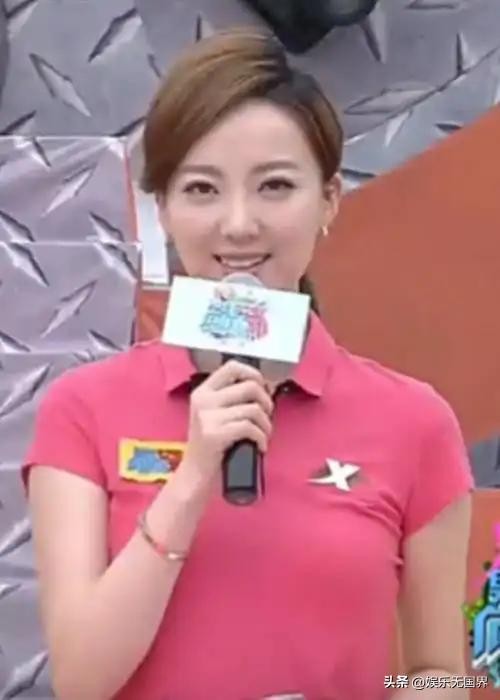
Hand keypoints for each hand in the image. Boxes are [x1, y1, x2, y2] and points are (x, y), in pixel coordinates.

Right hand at [179, 360, 273, 488]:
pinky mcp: (214, 434)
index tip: (262, 388)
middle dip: (266, 402)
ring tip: (263, 434)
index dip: (254, 374)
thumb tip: (266, 387)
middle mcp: (203, 400)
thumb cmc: (211, 446)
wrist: (194, 475)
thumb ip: (234, 399)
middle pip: (250, 387)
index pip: (232, 367)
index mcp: (203, 391)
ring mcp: (207, 417)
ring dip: (266, 424)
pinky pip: (250, 428)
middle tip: (266, 416)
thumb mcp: (214, 415)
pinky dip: (262, 438)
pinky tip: (260, 446)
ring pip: (253, 409)